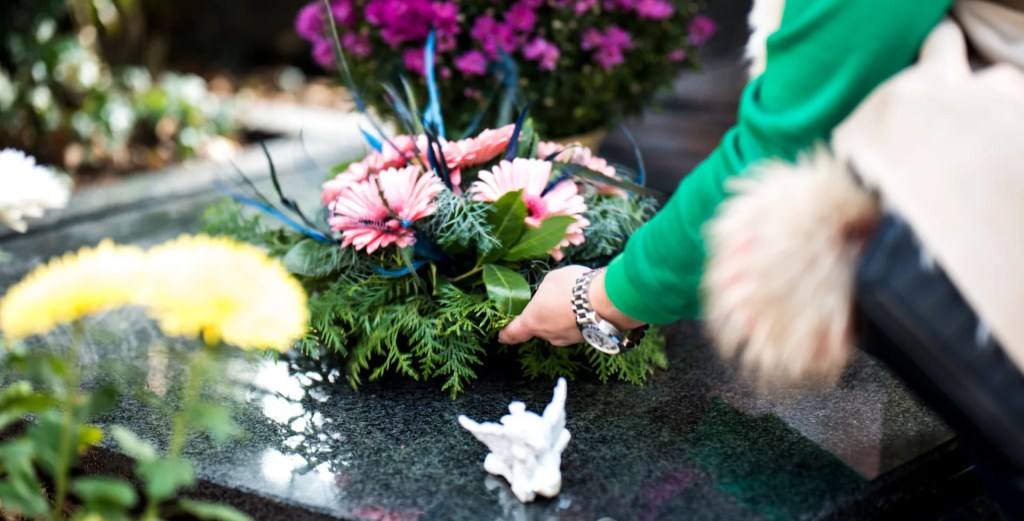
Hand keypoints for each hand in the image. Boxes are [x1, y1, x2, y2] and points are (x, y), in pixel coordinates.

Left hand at [498, 265, 644, 345]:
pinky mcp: (586, 340)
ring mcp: (568, 339)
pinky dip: (578, 319)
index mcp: (532, 321)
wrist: (607, 301)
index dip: (506, 334)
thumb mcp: (551, 280)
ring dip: (563, 317)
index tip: (501, 336)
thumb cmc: (572, 287)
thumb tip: (550, 296)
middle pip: (539, 328)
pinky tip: (587, 305)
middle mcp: (548, 335)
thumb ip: (545, 291)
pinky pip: (576, 328)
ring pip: (559, 328)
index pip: (513, 333)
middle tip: (552, 301)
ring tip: (574, 298)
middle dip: (543, 316)